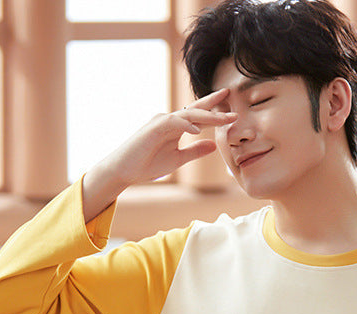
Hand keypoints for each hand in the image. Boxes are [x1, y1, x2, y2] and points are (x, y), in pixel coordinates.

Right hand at [82, 89, 235, 219]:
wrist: (124, 171)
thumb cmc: (148, 164)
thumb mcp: (178, 159)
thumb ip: (195, 151)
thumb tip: (214, 146)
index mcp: (177, 127)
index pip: (199, 115)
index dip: (215, 111)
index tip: (232, 109)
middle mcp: (170, 120)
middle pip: (196, 109)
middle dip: (214, 105)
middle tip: (231, 99)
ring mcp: (162, 122)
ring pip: (188, 114)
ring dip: (207, 115)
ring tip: (223, 118)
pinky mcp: (154, 128)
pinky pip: (174, 122)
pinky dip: (186, 124)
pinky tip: (198, 129)